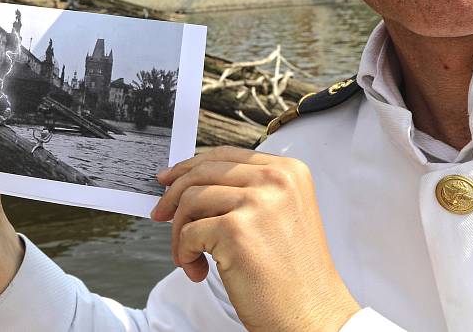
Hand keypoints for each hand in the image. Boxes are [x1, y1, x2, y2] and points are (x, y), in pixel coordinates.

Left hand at [151, 146, 359, 331]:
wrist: (312, 317)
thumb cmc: (291, 275)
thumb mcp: (278, 215)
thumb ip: (243, 191)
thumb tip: (187, 181)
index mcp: (288, 171)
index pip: (225, 155)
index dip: (191, 167)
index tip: (169, 180)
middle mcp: (276, 180)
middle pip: (202, 172)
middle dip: (174, 196)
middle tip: (160, 215)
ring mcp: (257, 203)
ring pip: (190, 200)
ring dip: (179, 233)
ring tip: (190, 258)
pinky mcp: (236, 231)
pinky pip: (188, 232)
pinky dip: (183, 253)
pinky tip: (197, 271)